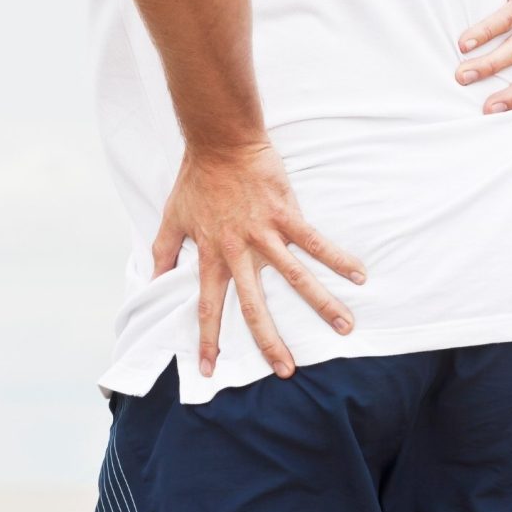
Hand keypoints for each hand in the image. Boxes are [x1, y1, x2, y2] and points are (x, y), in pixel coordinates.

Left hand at [151, 141, 367, 379]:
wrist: (220, 141)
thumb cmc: (196, 179)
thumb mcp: (172, 218)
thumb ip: (162, 252)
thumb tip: (152, 280)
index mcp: (211, 256)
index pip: (207, 307)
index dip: (207, 339)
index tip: (209, 369)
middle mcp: (238, 252)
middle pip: (254, 306)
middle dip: (269, 341)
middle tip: (286, 370)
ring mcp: (265, 234)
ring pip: (295, 277)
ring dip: (321, 304)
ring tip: (345, 328)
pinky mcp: (286, 214)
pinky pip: (314, 241)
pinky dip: (337, 257)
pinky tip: (359, 274)